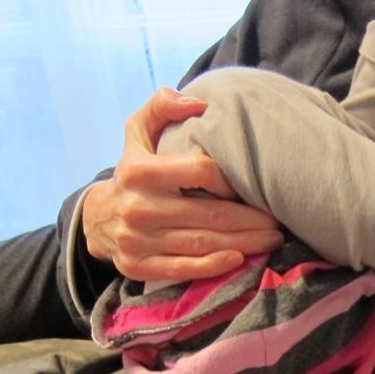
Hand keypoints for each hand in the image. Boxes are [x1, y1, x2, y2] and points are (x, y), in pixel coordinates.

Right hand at [82, 86, 283, 281]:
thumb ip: (162, 106)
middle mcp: (138, 207)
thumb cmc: (132, 170)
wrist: (95, 217)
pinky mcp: (138, 267)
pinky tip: (241, 259)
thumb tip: (197, 104)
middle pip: (211, 215)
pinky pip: (184, 269)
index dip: (232, 179)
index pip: (201, 172)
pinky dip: (215, 267)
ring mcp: (137, 241)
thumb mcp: (138, 132)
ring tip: (272, 239)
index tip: (253, 184)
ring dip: (246, 243)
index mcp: (140, 172)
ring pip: (204, 244)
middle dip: (252, 219)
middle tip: (279, 220)